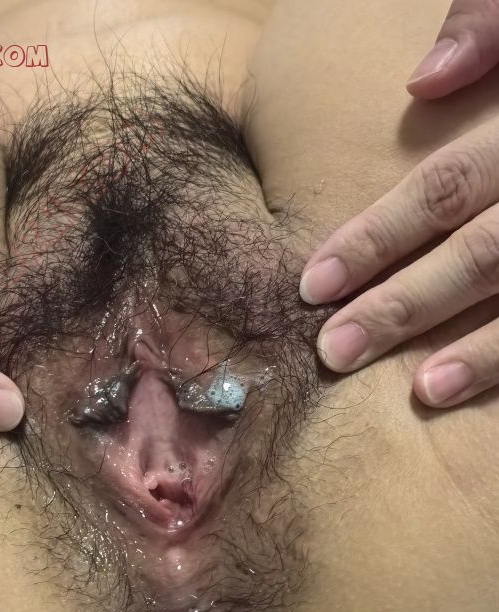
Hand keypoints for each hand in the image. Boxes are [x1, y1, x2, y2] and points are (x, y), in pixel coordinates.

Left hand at [300, 0, 498, 410]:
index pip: (447, 186)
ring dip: (484, 353)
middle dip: (406, 307)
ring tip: (424, 390)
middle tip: (336, 351)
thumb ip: (493, 26)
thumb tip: (422, 81)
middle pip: (483, 255)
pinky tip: (483, 390)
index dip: (377, 237)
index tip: (314, 284)